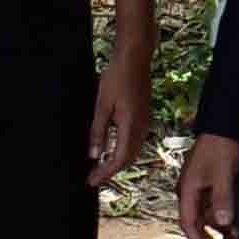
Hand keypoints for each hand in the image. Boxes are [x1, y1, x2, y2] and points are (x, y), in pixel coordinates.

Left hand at [87, 56, 151, 188]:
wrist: (134, 58)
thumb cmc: (117, 77)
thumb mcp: (101, 105)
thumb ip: (98, 132)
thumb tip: (93, 155)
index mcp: (131, 126)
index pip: (119, 159)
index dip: (105, 173)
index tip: (92, 181)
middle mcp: (142, 127)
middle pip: (128, 158)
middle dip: (111, 171)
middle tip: (93, 178)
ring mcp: (146, 122)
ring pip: (133, 151)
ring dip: (118, 162)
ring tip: (101, 167)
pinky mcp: (145, 116)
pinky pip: (136, 141)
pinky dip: (124, 150)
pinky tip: (113, 150)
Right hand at [178, 133, 238, 238]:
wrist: (223, 127)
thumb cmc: (219, 147)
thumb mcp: (223, 174)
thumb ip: (223, 199)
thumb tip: (223, 222)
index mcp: (187, 191)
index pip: (189, 223)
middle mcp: (189, 192)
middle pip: (195, 225)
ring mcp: (198, 189)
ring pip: (205, 218)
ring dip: (216, 232)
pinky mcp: (208, 186)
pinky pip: (212, 209)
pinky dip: (221, 219)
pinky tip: (232, 227)